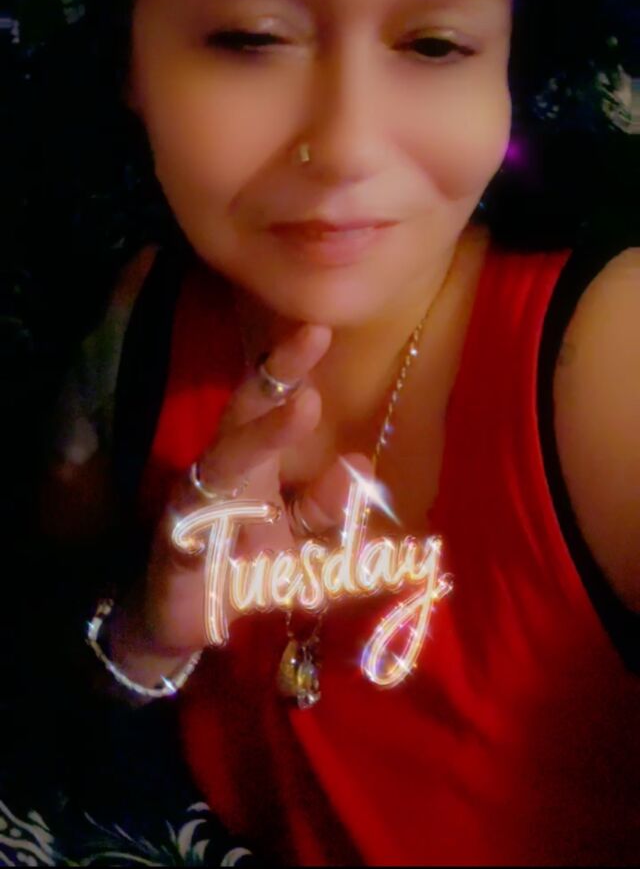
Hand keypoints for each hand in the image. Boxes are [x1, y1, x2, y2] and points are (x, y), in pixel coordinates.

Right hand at [108, 323, 357, 674]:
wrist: (184, 622)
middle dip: (277, 372)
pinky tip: (240, 515)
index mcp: (253, 461)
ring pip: (225, 461)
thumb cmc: (244, 569)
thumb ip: (328, 510)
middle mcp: (222, 470)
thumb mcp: (302, 546)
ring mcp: (196, 505)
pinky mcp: (179, 550)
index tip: (320, 329)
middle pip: (243, 410)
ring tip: (302, 404)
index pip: (272, 403)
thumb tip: (359, 464)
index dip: (291, 366)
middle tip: (313, 336)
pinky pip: (199, 532)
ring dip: (263, 434)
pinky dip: (222, 524)